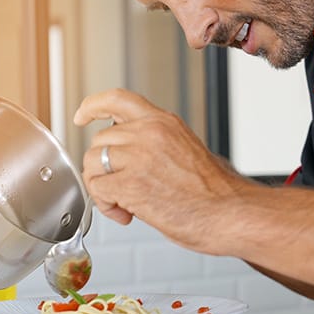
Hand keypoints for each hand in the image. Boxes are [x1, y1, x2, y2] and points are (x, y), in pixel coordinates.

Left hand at [73, 88, 247, 252]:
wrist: (231, 213)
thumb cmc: (216, 193)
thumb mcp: (186, 150)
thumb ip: (157, 145)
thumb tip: (131, 158)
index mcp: (164, 123)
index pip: (118, 99)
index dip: (93, 106)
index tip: (82, 116)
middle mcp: (149, 133)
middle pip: (100, 141)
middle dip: (103, 168)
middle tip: (123, 190)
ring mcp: (139, 157)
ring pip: (93, 163)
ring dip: (102, 187)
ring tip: (126, 204)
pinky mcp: (131, 183)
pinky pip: (98, 189)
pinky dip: (107, 205)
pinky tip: (128, 214)